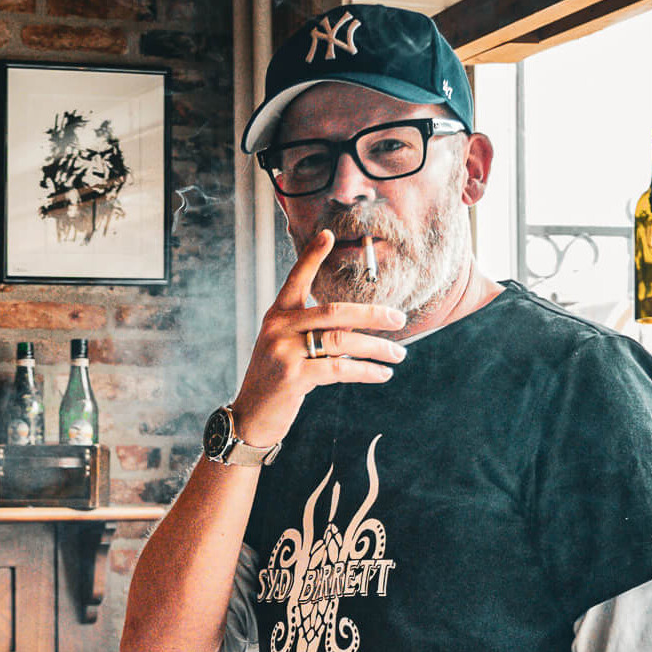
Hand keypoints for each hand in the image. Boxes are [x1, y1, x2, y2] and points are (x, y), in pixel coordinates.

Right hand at [231, 229, 408, 447]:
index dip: (312, 257)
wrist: (252, 416)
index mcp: (276, 316)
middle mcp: (278, 328)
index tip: (328, 234)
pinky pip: (339, 368)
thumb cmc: (274, 381)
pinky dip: (366, 371)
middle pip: (333, 311)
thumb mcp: (284, 348)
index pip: (296, 280)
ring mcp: (284, 352)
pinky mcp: (293, 376)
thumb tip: (354, 325)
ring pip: (341, 341)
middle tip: (399, 319)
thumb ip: (309, 331)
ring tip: (398, 354)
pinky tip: (382, 374)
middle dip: (372, 315)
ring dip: (376, 348)